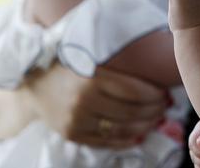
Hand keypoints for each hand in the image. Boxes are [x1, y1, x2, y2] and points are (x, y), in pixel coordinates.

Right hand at [25, 64, 167, 147]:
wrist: (35, 82)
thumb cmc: (70, 65)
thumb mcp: (92, 58)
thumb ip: (119, 65)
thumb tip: (155, 72)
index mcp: (93, 78)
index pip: (134, 91)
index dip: (154, 95)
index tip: (165, 93)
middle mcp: (84, 101)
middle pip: (131, 112)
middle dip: (154, 111)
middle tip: (165, 107)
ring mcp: (77, 120)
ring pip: (121, 129)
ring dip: (144, 126)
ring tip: (156, 120)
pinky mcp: (72, 134)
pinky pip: (106, 142)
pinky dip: (126, 140)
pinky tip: (139, 135)